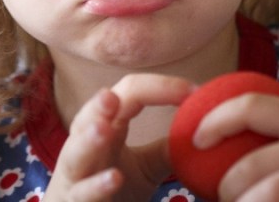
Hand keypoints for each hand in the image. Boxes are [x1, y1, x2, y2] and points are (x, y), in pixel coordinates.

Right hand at [44, 74, 192, 201]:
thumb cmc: (112, 191)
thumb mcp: (146, 167)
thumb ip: (167, 148)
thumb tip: (204, 128)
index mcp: (107, 127)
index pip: (129, 95)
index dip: (159, 88)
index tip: (193, 91)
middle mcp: (86, 144)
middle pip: (89, 117)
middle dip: (99, 106)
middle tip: (111, 97)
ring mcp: (76, 174)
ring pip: (76, 153)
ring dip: (88, 140)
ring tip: (102, 128)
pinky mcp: (75, 200)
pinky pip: (83, 193)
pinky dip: (97, 186)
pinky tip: (115, 178)